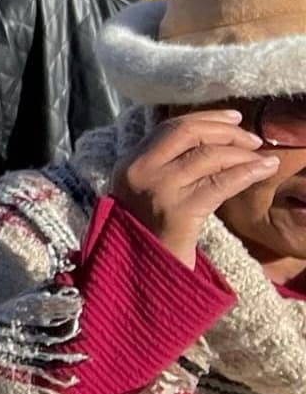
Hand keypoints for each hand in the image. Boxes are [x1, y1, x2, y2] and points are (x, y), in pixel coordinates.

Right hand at [111, 109, 278, 267]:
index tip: (234, 118)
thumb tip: (210, 141)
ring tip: (262, 156)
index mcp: (128, 163)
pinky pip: (221, 183)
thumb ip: (164, 166)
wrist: (137, 275)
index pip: (169, 127)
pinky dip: (248, 172)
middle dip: (225, 130)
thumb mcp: (144, 192)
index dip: (206, 119)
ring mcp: (158, 189)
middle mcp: (139, 171)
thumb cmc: (147, 236)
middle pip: (187, 133)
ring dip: (241, 151)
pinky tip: (264, 169)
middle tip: (252, 138)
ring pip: (208, 155)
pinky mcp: (179, 211)